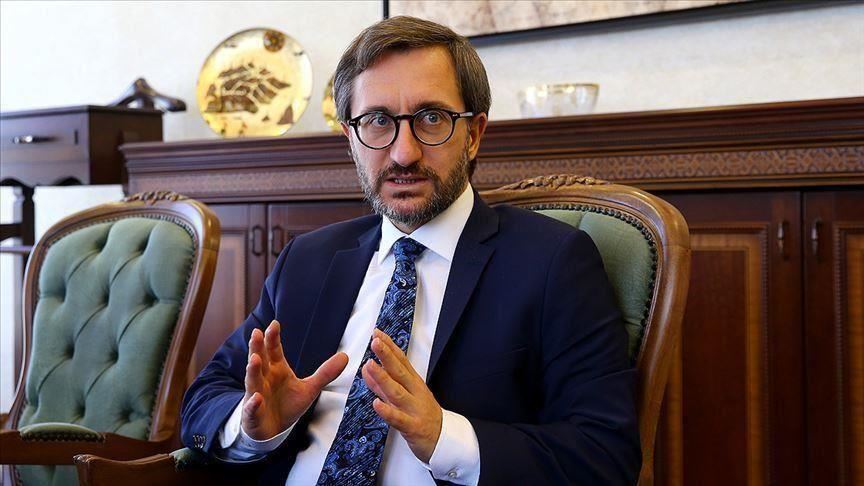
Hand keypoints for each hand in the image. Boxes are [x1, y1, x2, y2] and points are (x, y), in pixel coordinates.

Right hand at [242, 320, 348, 439]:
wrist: (273, 430)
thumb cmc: (287, 404)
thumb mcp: (310, 388)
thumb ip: (325, 373)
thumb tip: (345, 356)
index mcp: (277, 369)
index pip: (274, 350)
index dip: (273, 338)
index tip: (275, 324)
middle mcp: (264, 378)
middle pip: (260, 360)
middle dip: (257, 347)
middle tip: (257, 333)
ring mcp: (256, 395)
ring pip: (253, 381)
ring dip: (253, 370)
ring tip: (254, 360)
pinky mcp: (253, 414)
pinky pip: (251, 409)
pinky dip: (253, 404)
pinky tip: (256, 398)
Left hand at [362, 329, 442, 462]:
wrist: (443, 439)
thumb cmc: (422, 414)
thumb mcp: (404, 395)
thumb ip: (383, 383)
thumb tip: (367, 368)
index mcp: (413, 382)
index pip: (401, 360)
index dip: (389, 346)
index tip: (377, 333)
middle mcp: (414, 392)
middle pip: (399, 371)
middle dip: (387, 356)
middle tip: (375, 342)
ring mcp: (414, 409)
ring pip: (397, 392)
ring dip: (383, 378)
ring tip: (370, 366)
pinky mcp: (412, 426)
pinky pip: (398, 419)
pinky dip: (387, 411)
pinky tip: (376, 404)